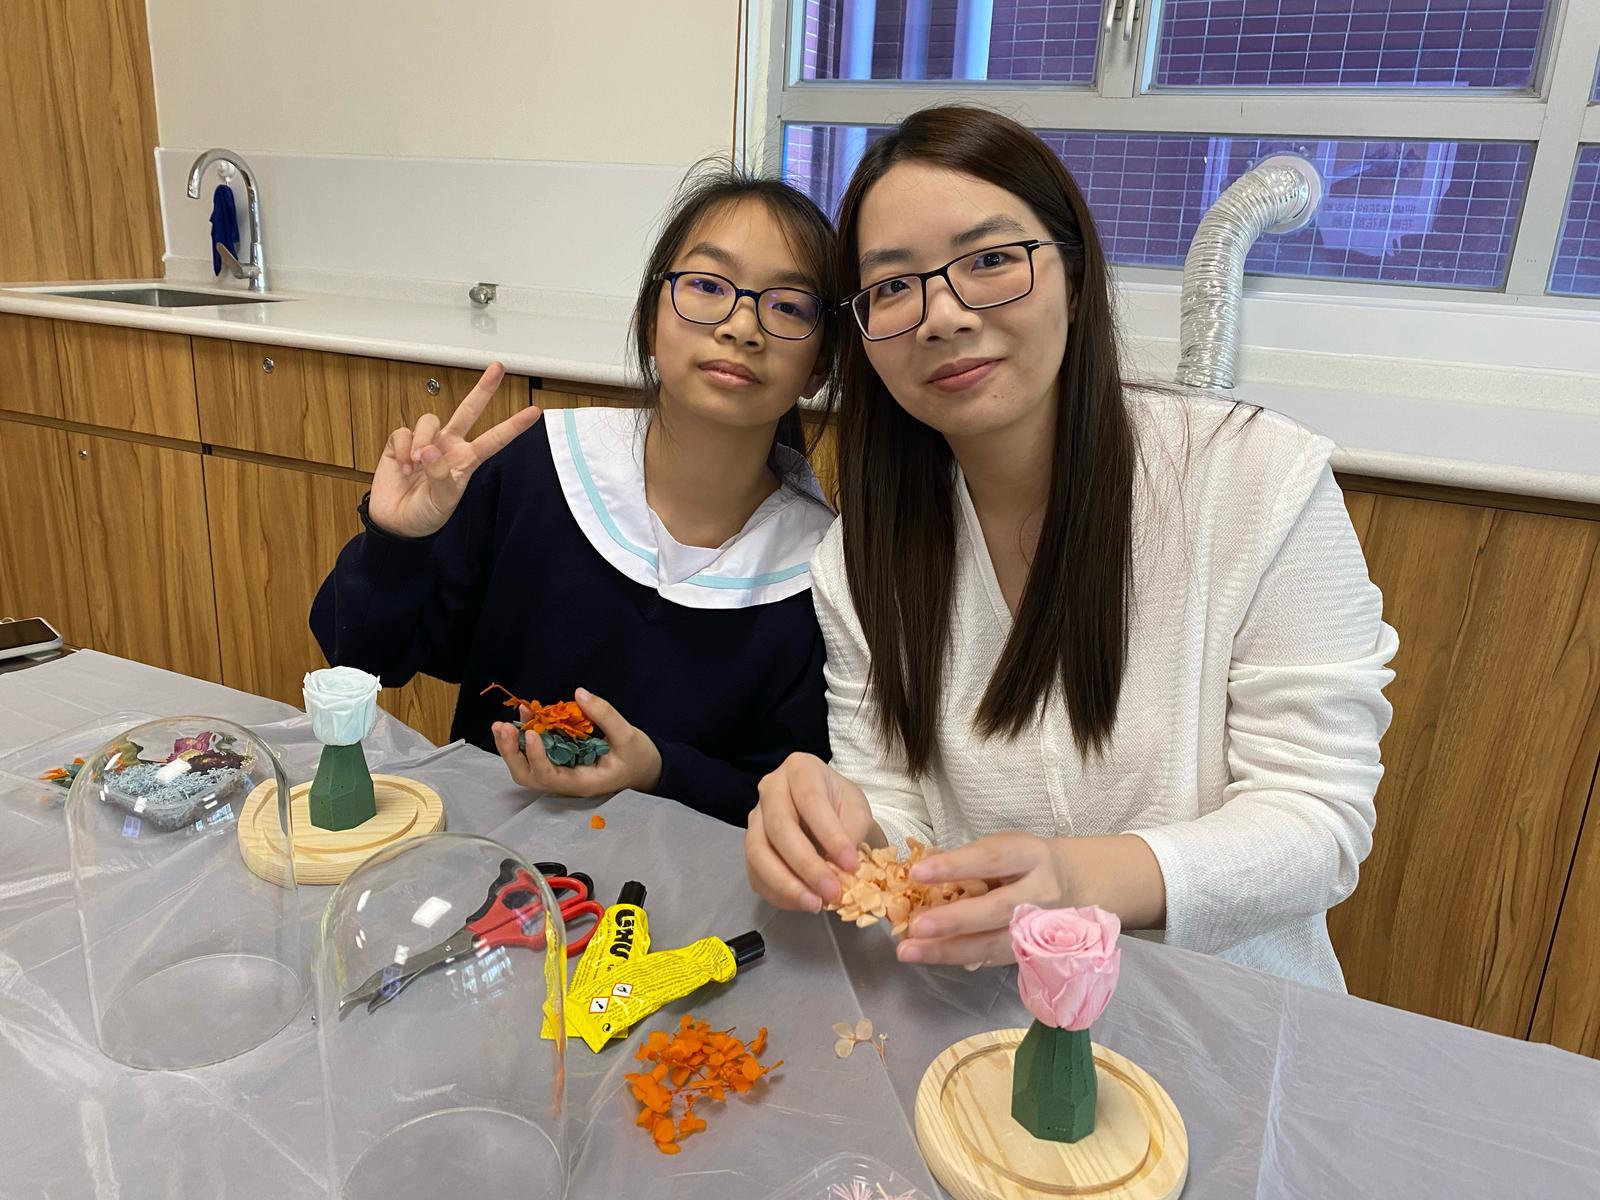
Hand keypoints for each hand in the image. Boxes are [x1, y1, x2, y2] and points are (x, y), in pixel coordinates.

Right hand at [368, 362, 542, 537]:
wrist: (397, 523)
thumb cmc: (426, 514)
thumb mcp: (443, 502)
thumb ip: (440, 475)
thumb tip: (429, 448)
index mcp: (467, 460)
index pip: (495, 439)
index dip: (514, 426)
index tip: (535, 412)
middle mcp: (449, 446)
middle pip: (469, 410)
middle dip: (483, 389)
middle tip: (498, 368)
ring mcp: (426, 442)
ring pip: (429, 421)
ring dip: (421, 440)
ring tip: (415, 464)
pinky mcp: (401, 443)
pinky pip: (403, 433)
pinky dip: (402, 449)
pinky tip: (402, 466)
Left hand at [491, 688, 661, 798]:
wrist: (646, 770)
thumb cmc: (639, 758)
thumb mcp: (628, 735)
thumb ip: (605, 715)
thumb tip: (579, 693)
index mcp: (582, 782)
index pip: (550, 777)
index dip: (537, 757)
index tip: (533, 731)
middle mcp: (566, 782)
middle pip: (529, 777)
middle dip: (512, 753)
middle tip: (503, 727)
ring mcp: (561, 773)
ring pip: (527, 769)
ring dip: (512, 748)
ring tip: (502, 724)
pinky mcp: (560, 762)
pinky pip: (536, 755)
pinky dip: (525, 738)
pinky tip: (523, 716)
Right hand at [745, 753, 880, 912]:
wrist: (828, 811)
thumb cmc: (841, 806)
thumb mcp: (857, 810)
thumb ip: (852, 832)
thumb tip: (841, 867)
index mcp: (800, 769)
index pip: (810, 801)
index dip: (830, 835)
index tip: (851, 865)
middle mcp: (770, 789)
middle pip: (779, 828)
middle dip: (807, 865)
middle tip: (833, 891)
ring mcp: (755, 818)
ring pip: (758, 852)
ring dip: (786, 884)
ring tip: (815, 904)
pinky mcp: (751, 847)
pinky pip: (755, 873)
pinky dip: (778, 894)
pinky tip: (802, 903)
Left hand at [895, 833, 1164, 968]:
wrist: (1078, 885)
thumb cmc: (1026, 862)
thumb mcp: (1006, 847)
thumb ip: (970, 860)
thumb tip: (916, 874)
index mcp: (1032, 856)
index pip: (992, 859)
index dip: (955, 866)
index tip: (918, 873)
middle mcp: (1042, 893)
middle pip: (998, 909)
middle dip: (954, 920)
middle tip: (915, 926)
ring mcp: (1042, 929)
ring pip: (995, 943)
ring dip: (948, 950)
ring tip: (909, 951)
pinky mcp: (1035, 953)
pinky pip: (995, 959)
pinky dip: (961, 958)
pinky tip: (932, 958)